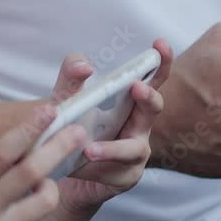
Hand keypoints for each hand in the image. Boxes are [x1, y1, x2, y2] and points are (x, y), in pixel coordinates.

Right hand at [0, 106, 87, 220]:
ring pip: (44, 201)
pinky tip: (16, 209)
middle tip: (79, 131)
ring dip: (50, 182)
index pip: (3, 152)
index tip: (50, 110)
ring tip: (42, 177)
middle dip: (60, 146)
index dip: (30, 128)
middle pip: (33, 172)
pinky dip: (31, 210)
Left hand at [48, 40, 172, 213]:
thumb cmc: (71, 127)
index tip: (160, 44)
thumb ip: (71, 77)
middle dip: (148, 97)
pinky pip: (115, 172)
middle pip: (153, 107)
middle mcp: (139, 124)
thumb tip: (86, 66)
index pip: (151, 78)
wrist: (60, 169)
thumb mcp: (65, 100)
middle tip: (137, 88)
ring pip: (133, 148)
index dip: (161, 62)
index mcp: (130, 101)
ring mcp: (136, 152)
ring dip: (112, 148)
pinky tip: (81, 164)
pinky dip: (97, 168)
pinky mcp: (126, 176)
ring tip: (89, 149)